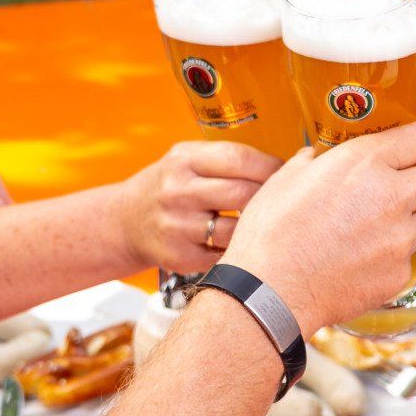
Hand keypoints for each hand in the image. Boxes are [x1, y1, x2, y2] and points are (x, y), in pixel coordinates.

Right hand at [119, 140, 278, 270]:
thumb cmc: (169, 187)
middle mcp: (177, 192)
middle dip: (270, 199)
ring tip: (264, 225)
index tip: (289, 174)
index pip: (239, 159)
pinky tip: (241, 245)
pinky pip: (225, 255)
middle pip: (242, 194)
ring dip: (256, 229)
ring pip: (236, 230)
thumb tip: (285, 165)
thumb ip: (226, 160)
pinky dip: (238, 250)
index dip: (271, 167)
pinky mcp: (180, 257)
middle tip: (284, 203)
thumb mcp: (186, 159)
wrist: (125, 221)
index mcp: (184, 160)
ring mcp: (176, 227)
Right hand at [228, 125, 415, 340]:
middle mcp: (391, 194)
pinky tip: (372, 256)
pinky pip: (415, 255)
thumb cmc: (270, 233)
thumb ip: (313, 161)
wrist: (270, 291)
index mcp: (364, 162)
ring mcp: (400, 237)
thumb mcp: (286, 178)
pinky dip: (400, 253)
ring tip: (399, 220)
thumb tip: (317, 156)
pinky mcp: (400, 272)